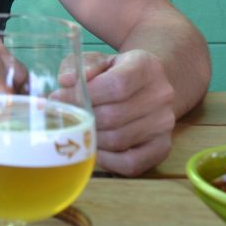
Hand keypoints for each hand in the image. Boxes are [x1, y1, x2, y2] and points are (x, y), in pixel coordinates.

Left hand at [61, 50, 175, 176]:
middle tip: (65, 116)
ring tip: (78, 129)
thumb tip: (66, 82)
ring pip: (118, 140)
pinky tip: (94, 148)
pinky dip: (107, 161)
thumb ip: (79, 67)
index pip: (116, 85)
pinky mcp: (162, 147)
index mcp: (146, 67)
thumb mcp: (96, 61)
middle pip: (114, 115)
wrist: (145, 87)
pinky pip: (131, 164)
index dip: (85, 94)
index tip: (60, 96)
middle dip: (83, 118)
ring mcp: (164, 123)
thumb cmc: (113, 73)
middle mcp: (161, 95)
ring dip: (91, 137)